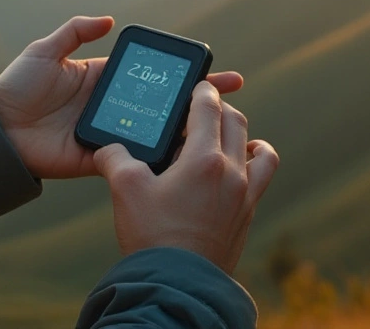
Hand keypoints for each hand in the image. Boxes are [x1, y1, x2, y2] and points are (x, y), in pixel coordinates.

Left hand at [0, 16, 243, 179]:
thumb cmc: (17, 87)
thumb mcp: (45, 51)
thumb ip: (75, 32)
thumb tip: (110, 19)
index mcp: (102, 79)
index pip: (149, 74)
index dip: (177, 71)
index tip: (208, 65)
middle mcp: (112, 106)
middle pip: (162, 103)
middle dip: (198, 99)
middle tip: (233, 93)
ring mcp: (110, 133)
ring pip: (155, 130)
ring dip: (186, 127)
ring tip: (219, 121)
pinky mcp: (102, 157)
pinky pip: (135, 156)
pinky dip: (161, 154)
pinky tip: (188, 152)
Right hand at [94, 82, 278, 274]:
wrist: (177, 284)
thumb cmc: (153, 236)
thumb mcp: (125, 190)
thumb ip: (115, 159)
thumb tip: (107, 148)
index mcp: (203, 159)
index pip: (208, 108)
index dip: (201, 91)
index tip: (195, 85)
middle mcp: (232, 172)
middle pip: (236, 122)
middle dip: (219, 109)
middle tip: (202, 108)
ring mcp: (245, 195)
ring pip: (258, 149)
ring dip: (244, 135)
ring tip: (228, 136)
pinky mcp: (247, 214)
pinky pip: (262, 177)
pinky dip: (254, 163)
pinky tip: (238, 169)